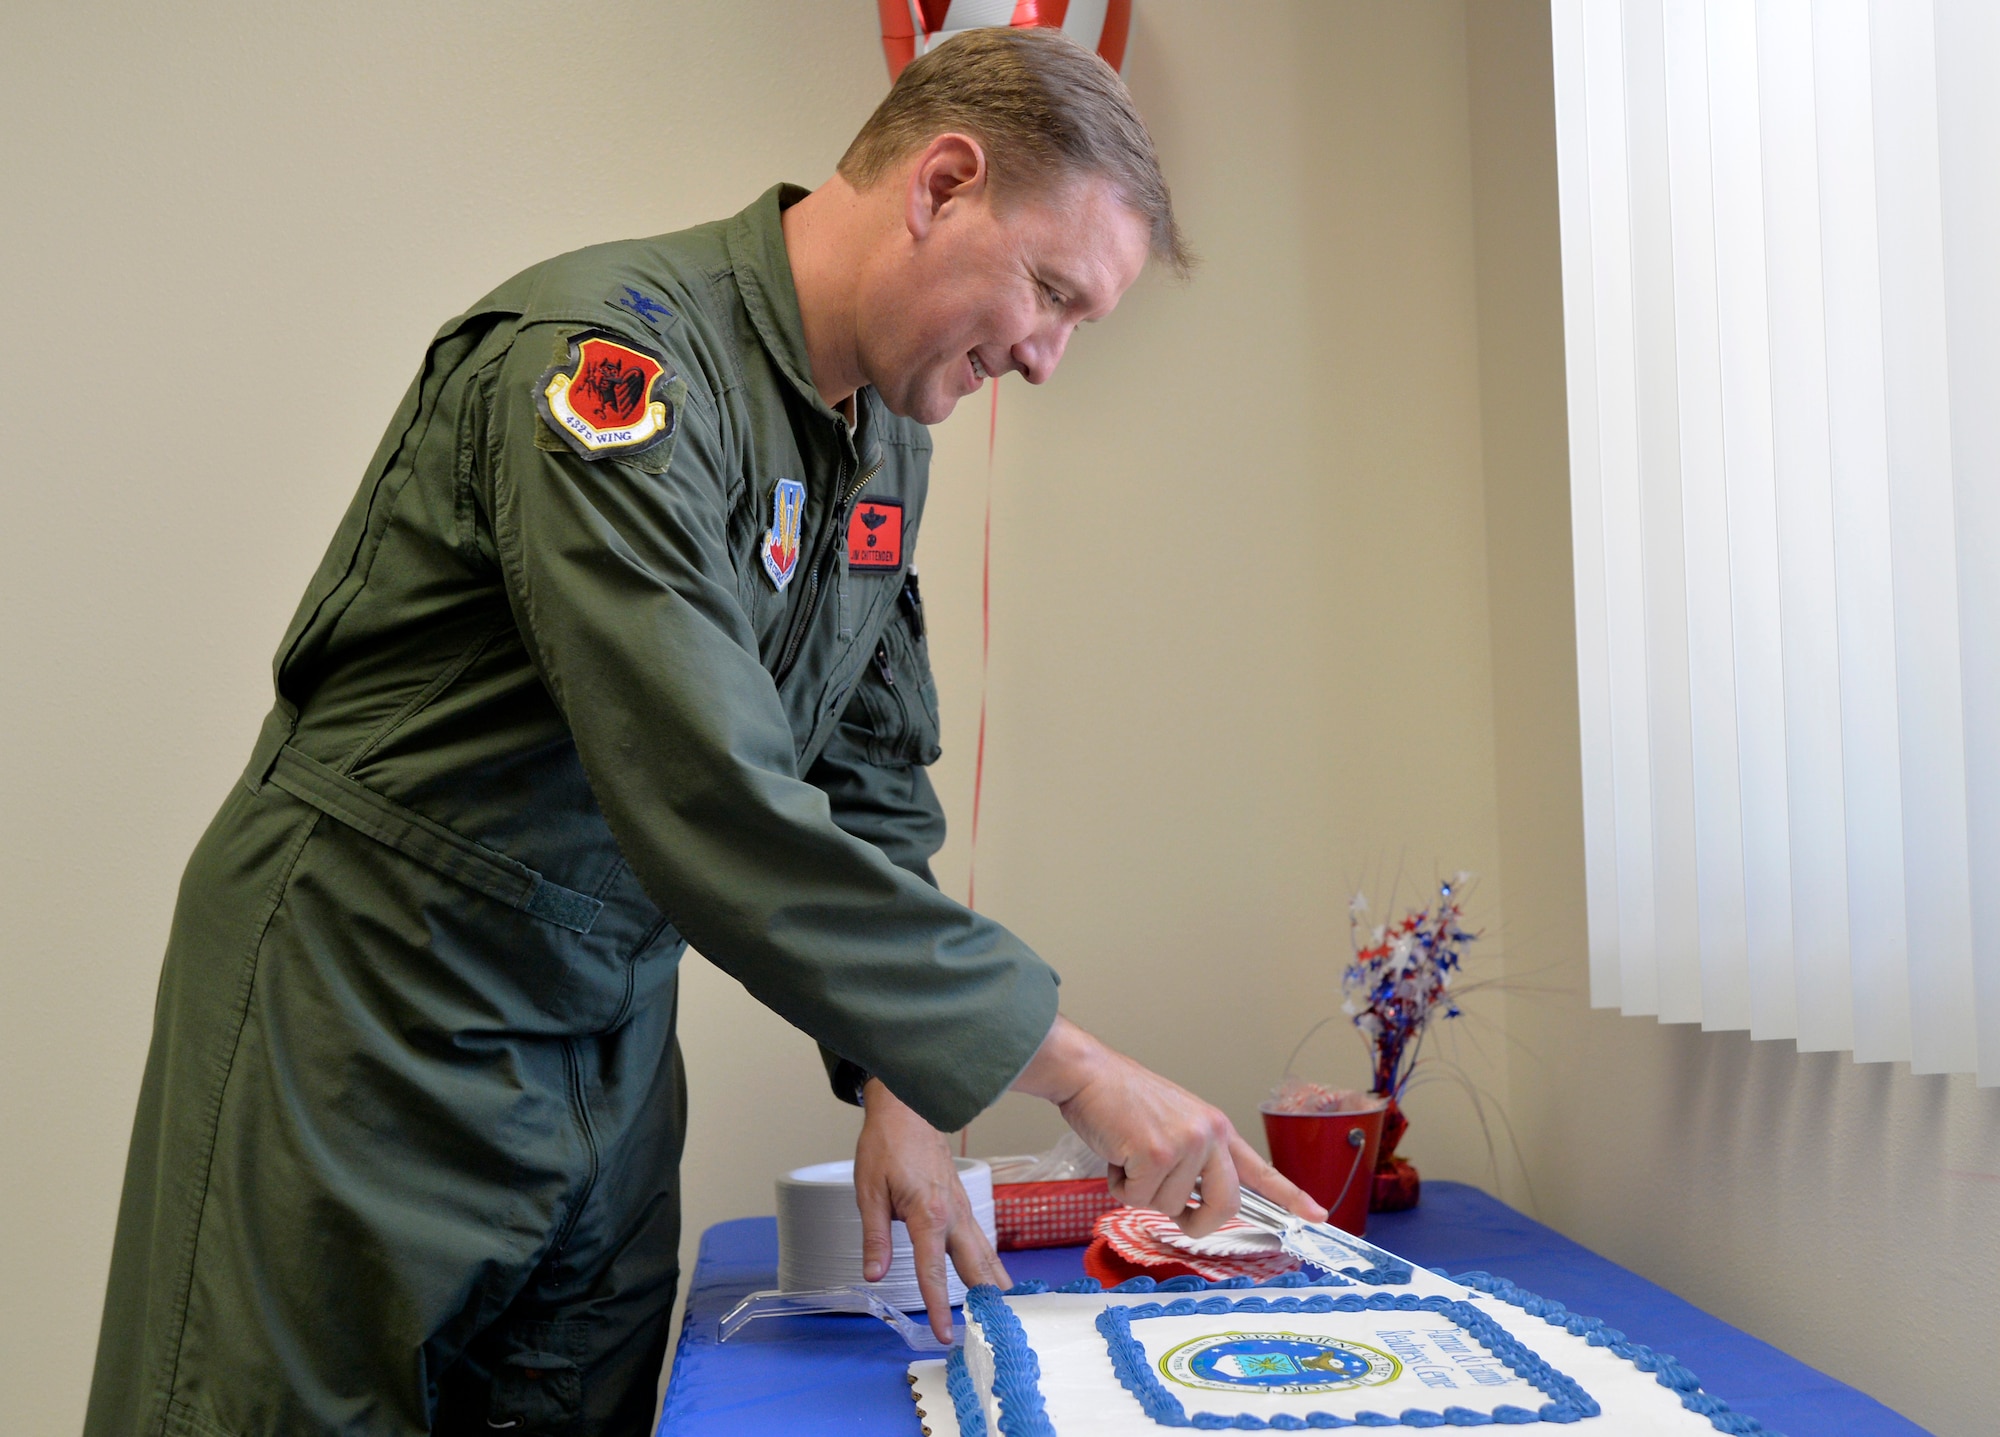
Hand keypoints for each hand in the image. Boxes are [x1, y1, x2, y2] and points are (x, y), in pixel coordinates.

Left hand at [852, 1077, 1010, 1341]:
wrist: (908, 1107)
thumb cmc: (885, 1146)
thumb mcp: (869, 1191)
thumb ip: (875, 1236)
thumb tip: (874, 1275)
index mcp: (928, 1214)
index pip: (933, 1270)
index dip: (938, 1305)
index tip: (945, 1334)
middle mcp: (953, 1214)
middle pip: (974, 1266)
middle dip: (984, 1300)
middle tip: (994, 1331)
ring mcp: (963, 1208)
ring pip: (985, 1253)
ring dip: (995, 1283)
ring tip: (1008, 1312)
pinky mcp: (963, 1203)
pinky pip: (982, 1240)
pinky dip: (991, 1263)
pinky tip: (995, 1277)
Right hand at [1012, 1016, 1326, 1237]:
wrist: (1089, 1074)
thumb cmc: (1122, 1101)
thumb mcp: (1174, 1123)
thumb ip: (1194, 1159)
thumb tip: (1192, 1205)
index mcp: (1217, 1128)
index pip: (1261, 1169)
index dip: (1292, 1195)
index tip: (1319, 1215)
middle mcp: (1209, 1135)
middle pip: (1224, 1206)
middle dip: (1197, 1222)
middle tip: (1179, 1218)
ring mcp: (1184, 1144)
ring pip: (1169, 1207)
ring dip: (1141, 1191)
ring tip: (1128, 1155)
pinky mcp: (1155, 1154)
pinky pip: (1138, 1199)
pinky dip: (1119, 1186)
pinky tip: (1115, 1156)